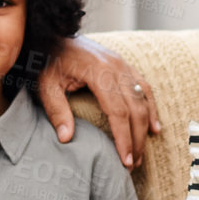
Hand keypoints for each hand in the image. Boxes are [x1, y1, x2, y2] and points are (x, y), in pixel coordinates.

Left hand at [36, 35, 160, 170]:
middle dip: (137, 138)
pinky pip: (145, 87)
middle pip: (135, 108)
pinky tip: (153, 127)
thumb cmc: (48, 61)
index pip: (118, 111)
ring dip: (145, 126)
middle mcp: (116, 66)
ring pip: (144, 98)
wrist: (53, 35)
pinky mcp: (124, 64)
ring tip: (141, 152)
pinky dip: (151, 107)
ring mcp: (123, 64)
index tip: (125, 160)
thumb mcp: (45, 85)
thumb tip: (66, 139)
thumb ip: (56, 110)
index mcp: (98, 72)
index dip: (123, 137)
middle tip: (133, 164)